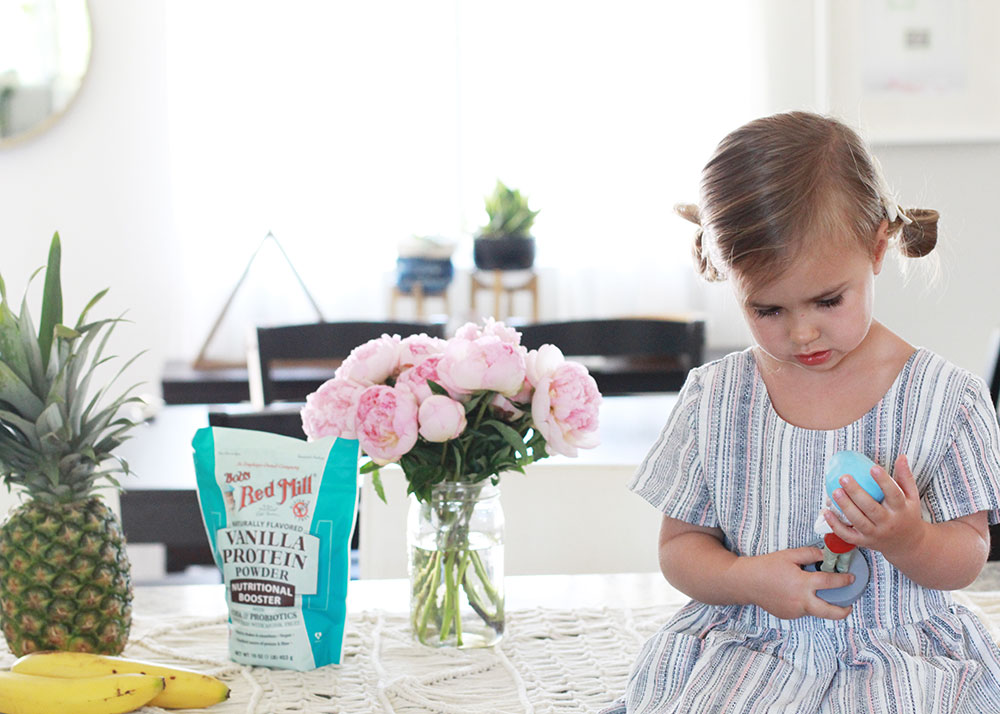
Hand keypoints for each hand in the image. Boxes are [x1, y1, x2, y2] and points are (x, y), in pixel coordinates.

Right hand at [735, 546, 853, 620]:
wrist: (747, 582)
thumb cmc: (767, 566)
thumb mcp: (789, 555)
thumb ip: (810, 554)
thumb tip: (826, 555)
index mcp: (802, 583)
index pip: (830, 583)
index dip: (843, 580)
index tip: (851, 578)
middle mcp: (801, 600)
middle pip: (830, 612)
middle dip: (843, 611)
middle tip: (849, 607)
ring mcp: (795, 611)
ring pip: (815, 611)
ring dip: (820, 604)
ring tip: (815, 593)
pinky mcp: (788, 615)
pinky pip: (802, 610)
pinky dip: (804, 603)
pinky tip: (794, 594)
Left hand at [824, 454, 925, 564]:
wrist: (908, 544)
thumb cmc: (907, 515)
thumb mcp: (912, 497)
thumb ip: (905, 477)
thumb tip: (901, 457)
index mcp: (901, 510)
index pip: (894, 495)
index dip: (884, 481)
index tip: (873, 468)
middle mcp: (888, 523)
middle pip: (871, 508)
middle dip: (856, 493)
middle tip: (844, 477)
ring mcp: (875, 534)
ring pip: (858, 521)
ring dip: (845, 507)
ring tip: (834, 491)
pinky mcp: (864, 541)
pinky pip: (848, 535)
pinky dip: (836, 525)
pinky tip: (826, 512)